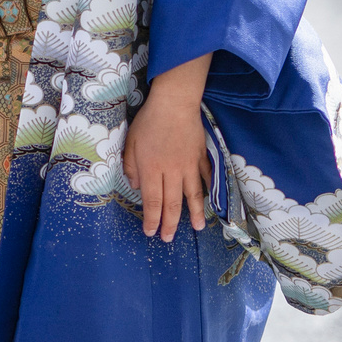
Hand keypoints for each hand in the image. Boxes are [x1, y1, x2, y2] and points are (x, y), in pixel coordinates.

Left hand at [125, 52, 214, 241]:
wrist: (175, 103)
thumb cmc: (149, 121)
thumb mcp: (130, 142)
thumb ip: (131, 166)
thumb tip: (136, 187)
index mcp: (152, 169)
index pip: (152, 201)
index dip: (152, 220)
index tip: (151, 232)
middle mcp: (172, 172)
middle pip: (172, 203)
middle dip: (170, 224)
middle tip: (169, 238)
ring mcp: (189, 166)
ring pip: (192, 195)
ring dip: (194, 214)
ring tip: (198, 228)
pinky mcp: (201, 157)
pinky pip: (205, 178)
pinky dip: (208, 192)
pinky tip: (210, 202)